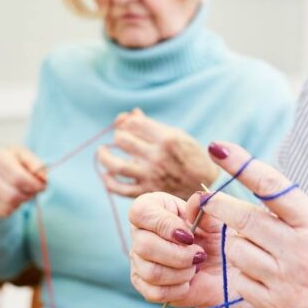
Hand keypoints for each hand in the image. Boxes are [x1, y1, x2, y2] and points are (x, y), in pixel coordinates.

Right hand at [0, 146, 46, 217]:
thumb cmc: (13, 160)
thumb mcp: (25, 155)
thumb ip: (36, 165)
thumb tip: (44, 178)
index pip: (18, 178)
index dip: (34, 185)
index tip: (43, 185)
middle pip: (13, 195)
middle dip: (30, 195)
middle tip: (34, 190)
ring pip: (9, 205)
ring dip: (22, 201)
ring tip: (24, 192)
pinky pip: (4, 212)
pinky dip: (14, 207)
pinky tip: (14, 197)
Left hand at [97, 108, 216, 198]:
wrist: (205, 186)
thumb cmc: (190, 156)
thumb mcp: (177, 135)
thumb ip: (151, 126)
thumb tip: (130, 114)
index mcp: (167, 138)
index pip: (133, 124)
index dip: (127, 122)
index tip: (129, 126)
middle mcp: (157, 157)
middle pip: (122, 140)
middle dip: (119, 136)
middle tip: (122, 139)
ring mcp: (151, 176)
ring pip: (115, 165)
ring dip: (104, 156)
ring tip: (102, 152)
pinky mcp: (147, 192)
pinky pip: (120, 189)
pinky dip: (109, 182)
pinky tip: (107, 175)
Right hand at [129, 190, 235, 307]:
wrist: (223, 270)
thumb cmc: (215, 238)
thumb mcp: (214, 221)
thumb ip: (204, 209)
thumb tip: (197, 199)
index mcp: (153, 209)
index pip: (139, 212)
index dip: (164, 225)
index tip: (189, 236)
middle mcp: (140, 233)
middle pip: (144, 246)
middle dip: (178, 255)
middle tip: (199, 255)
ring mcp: (139, 260)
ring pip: (150, 271)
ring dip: (181, 272)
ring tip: (196, 267)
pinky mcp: (143, 284)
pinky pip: (154, 292)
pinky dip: (178, 289)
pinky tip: (188, 281)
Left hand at [200, 141, 307, 307]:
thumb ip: (288, 213)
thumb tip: (248, 193)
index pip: (271, 186)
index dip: (241, 165)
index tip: (218, 148)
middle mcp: (301, 249)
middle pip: (243, 219)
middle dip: (219, 205)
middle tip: (207, 198)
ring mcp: (287, 279)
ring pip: (236, 249)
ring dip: (236, 243)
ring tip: (257, 247)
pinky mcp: (278, 304)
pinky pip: (240, 280)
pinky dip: (243, 273)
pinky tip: (261, 273)